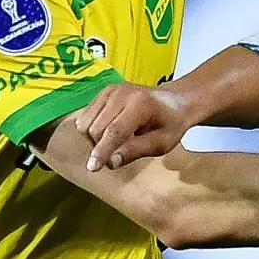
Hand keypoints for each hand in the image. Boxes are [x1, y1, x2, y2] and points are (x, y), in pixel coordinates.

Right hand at [79, 81, 196, 171]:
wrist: (173, 101)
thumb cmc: (170, 124)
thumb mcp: (162, 143)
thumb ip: (136, 151)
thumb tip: (111, 162)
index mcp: (140, 105)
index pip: (114, 131)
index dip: (102, 151)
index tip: (92, 168)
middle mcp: (122, 94)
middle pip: (96, 129)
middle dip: (100, 148)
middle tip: (117, 155)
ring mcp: (110, 91)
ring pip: (86, 123)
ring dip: (94, 139)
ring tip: (115, 142)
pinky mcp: (103, 92)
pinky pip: (85, 116)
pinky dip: (92, 129)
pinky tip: (109, 131)